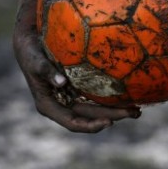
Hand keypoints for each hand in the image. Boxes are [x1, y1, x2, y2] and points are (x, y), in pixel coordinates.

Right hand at [12, 27, 140, 132]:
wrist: (29, 42)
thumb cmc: (30, 52)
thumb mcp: (34, 61)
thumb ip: (46, 71)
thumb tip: (62, 83)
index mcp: (49, 106)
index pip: (73, 123)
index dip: (91, 126)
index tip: (108, 122)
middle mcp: (61, 105)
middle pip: (90, 117)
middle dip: (112, 117)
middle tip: (134, 112)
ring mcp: (70, 97)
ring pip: (96, 109)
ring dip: (116, 110)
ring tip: (138, 108)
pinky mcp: (77, 87)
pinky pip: (96, 96)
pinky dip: (111, 97)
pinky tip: (128, 93)